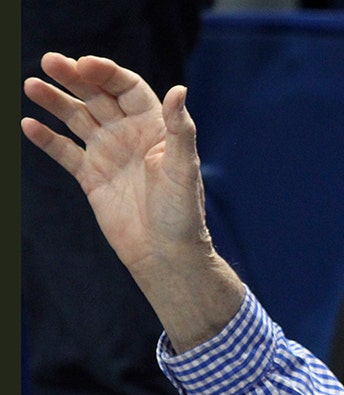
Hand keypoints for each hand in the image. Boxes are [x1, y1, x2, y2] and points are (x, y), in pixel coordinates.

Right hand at [22, 52, 241, 350]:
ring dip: (55, 101)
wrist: (166, 253)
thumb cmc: (183, 212)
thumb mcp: (183, 168)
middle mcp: (130, 136)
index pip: (126, 88)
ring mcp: (108, 155)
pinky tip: (28, 124)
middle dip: (74, 77)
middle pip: (98, 96)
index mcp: (154, 128)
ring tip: (31, 85)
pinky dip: (47, 138)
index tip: (84, 64)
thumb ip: (180, 129)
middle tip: (49, 61)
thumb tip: (179, 89)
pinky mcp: (91, 177)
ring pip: (77, 119)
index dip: (106, 73)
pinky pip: (64, 152)